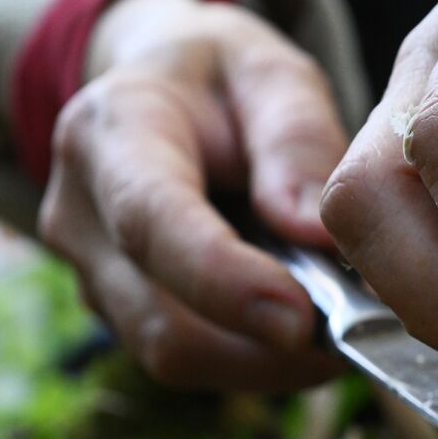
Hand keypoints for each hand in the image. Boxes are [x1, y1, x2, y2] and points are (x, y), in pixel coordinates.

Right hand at [37, 0, 347, 389]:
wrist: (164, 89)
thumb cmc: (226, 79)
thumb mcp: (272, 75)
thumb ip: (295, 142)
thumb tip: (315, 236)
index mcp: (110, 132)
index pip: (151, 223)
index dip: (224, 281)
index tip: (302, 319)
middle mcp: (79, 212)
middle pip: (162, 318)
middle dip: (266, 346)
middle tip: (358, 337)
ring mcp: (89, 271)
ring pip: (175, 354)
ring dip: (267, 363)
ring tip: (341, 334)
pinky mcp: (116, 310)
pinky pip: (187, 359)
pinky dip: (255, 360)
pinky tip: (307, 335)